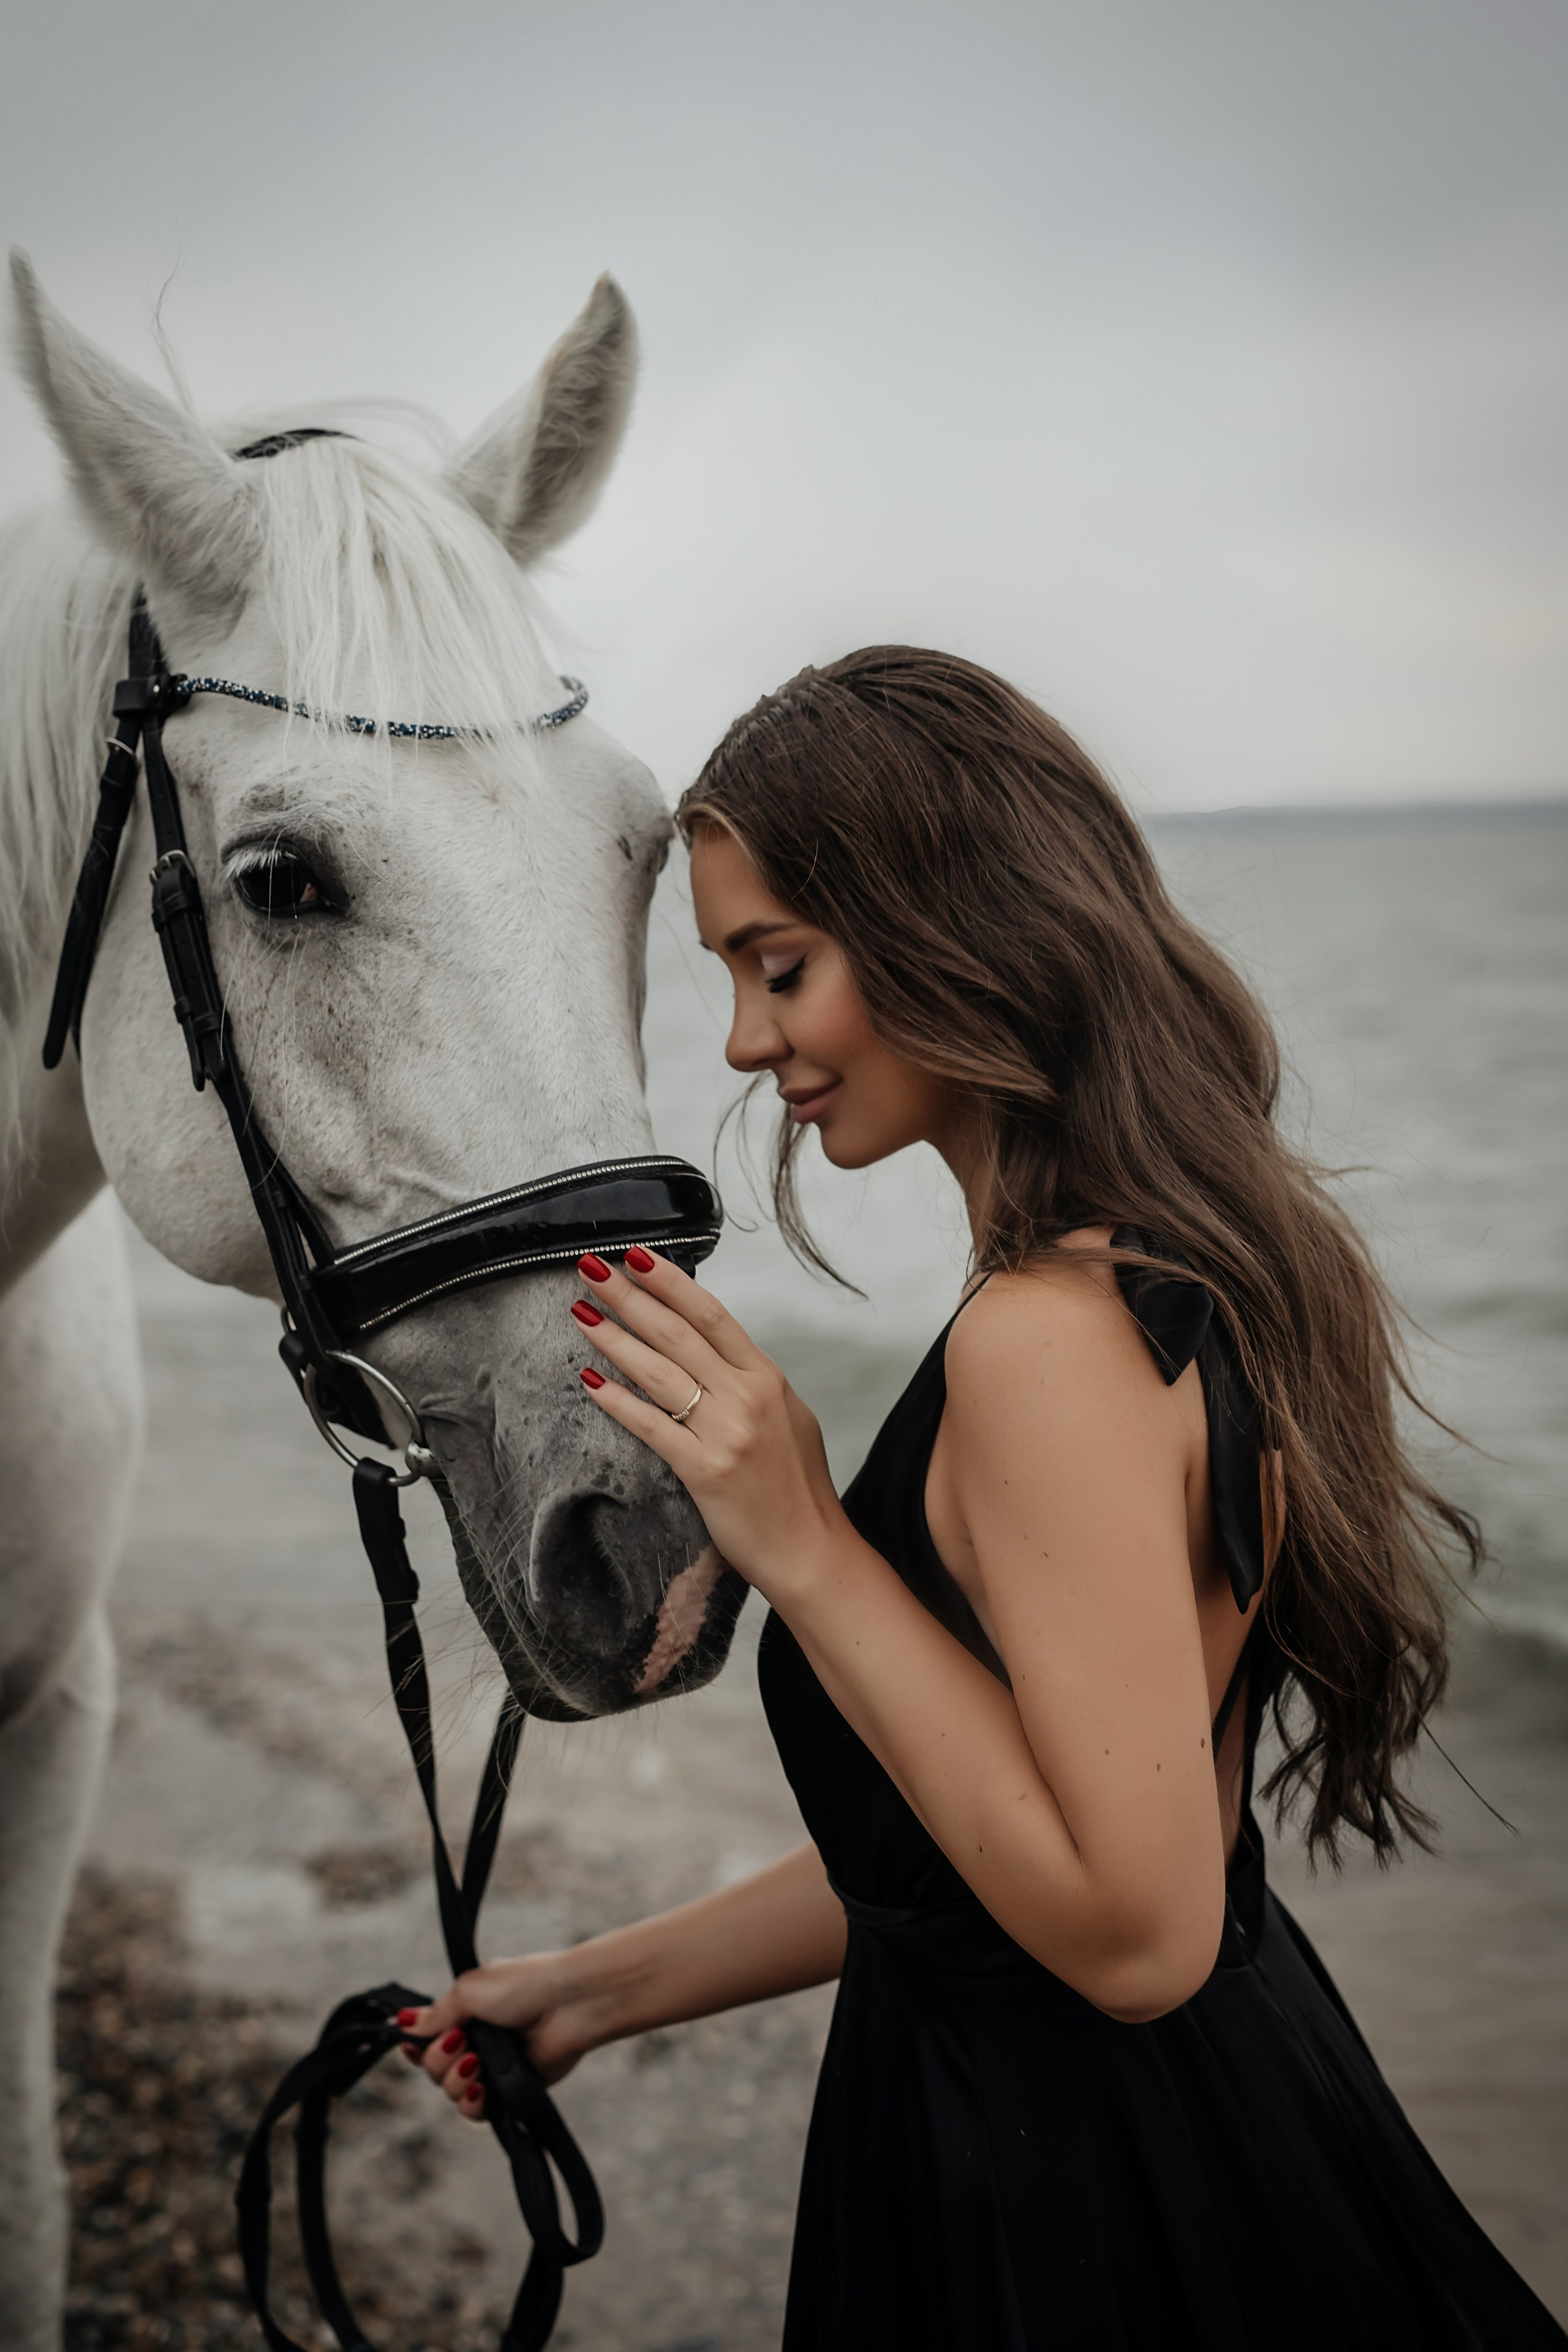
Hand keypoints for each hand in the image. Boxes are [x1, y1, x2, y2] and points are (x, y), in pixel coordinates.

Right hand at [396, 1951, 599, 2123]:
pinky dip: (471, 2102)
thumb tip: (402, 2022)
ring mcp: (492, 2067)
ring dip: (456, 2079)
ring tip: (478, 2063)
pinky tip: (480, 2088)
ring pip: (450, 2091)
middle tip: (464, 2041)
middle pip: (433, 2068)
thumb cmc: (525, 1985)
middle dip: (441, 2058)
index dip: (417, 2047)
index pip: (426, 2040)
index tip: (415, 2045)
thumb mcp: (470, 1990)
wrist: (569, 2004)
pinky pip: (476, 2111)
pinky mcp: (509, 2090)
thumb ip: (435, 2014)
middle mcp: (476, 2041)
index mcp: (465, 2014)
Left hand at [570, 1248, 845, 1599]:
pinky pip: (651, 1427)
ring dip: (614, 1338)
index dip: (671, 1282)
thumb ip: (749, 1382)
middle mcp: (748, 1397)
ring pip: (659, 1373)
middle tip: (590, 1269)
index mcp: (768, 1378)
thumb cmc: (797, 1488)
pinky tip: (590, 1381)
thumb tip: (711, 1352)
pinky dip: (618, 1402)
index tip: (636, 1256)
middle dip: (630, 1297)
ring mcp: (727, 1433)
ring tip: (581, 1313)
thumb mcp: (788, 1416)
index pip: (712, 1315)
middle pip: (678, 1333)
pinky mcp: (704, 1471)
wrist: (812, 1551)